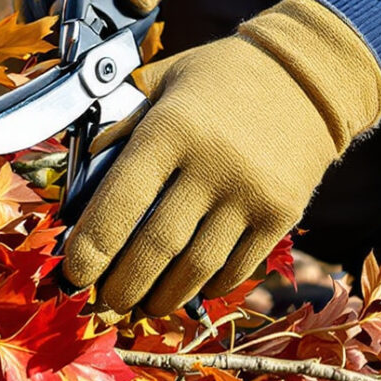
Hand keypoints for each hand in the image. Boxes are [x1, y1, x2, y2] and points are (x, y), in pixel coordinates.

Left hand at [60, 0, 380, 314]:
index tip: (72, 273)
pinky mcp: (282, 214)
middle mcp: (212, 164)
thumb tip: (83, 179)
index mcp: (172, 127)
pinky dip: (207, 286)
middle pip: (157, 246)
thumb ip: (123, 127)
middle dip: (122, 285)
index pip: (122, 199)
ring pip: (197, 268)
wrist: (307, 74)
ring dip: (163, 297)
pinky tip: (188, 288)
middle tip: (102, 303)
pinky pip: (237, 267)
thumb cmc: (221, 77)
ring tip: (141, 306)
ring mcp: (251, 193)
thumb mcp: (164, 83)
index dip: (92, 246)